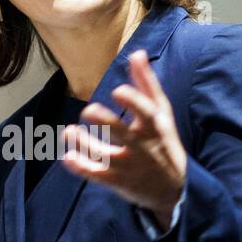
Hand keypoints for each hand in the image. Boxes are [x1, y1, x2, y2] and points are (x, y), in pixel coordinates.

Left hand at [60, 49, 186, 226]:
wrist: (173, 188)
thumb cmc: (163, 142)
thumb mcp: (161, 113)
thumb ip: (147, 83)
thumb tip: (136, 53)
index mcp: (154, 125)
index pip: (146, 112)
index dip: (132, 101)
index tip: (116, 91)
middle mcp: (142, 145)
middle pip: (123, 133)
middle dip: (105, 122)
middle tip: (88, 111)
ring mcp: (129, 165)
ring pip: (105, 155)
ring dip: (85, 144)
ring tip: (69, 132)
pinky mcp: (118, 181)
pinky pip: (98, 176)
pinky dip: (82, 168)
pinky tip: (68, 157)